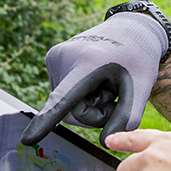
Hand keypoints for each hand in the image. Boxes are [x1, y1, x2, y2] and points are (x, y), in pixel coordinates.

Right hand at [21, 12, 169, 145]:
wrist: (132, 28)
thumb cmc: (138, 59)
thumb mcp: (141, 88)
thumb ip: (126, 118)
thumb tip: (104, 141)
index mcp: (88, 63)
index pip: (63, 99)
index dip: (46, 121)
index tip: (28, 139)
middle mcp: (65, 56)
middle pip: (70, 111)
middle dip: (92, 112)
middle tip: (114, 94)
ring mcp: (55, 54)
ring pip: (64, 102)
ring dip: (86, 101)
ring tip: (105, 80)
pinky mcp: (52, 56)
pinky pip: (62, 90)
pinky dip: (78, 91)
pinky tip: (94, 75)